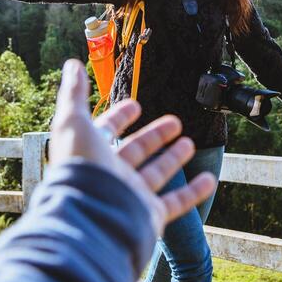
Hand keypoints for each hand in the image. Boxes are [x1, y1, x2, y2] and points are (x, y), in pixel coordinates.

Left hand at [49, 59, 217, 227]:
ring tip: (190, 143)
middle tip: (173, 122)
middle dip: (154, 136)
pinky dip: (194, 192)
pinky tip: (209, 178)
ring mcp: (130, 195)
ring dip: (173, 158)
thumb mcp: (73, 122)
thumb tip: (72, 64)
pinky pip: (176, 202)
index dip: (119, 117)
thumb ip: (74, 93)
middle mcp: (110, 174)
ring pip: (156, 173)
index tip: (136, 106)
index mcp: (91, 153)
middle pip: (135, 151)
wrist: (91, 218)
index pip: (106, 130)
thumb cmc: (80, 168)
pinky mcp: (148, 214)